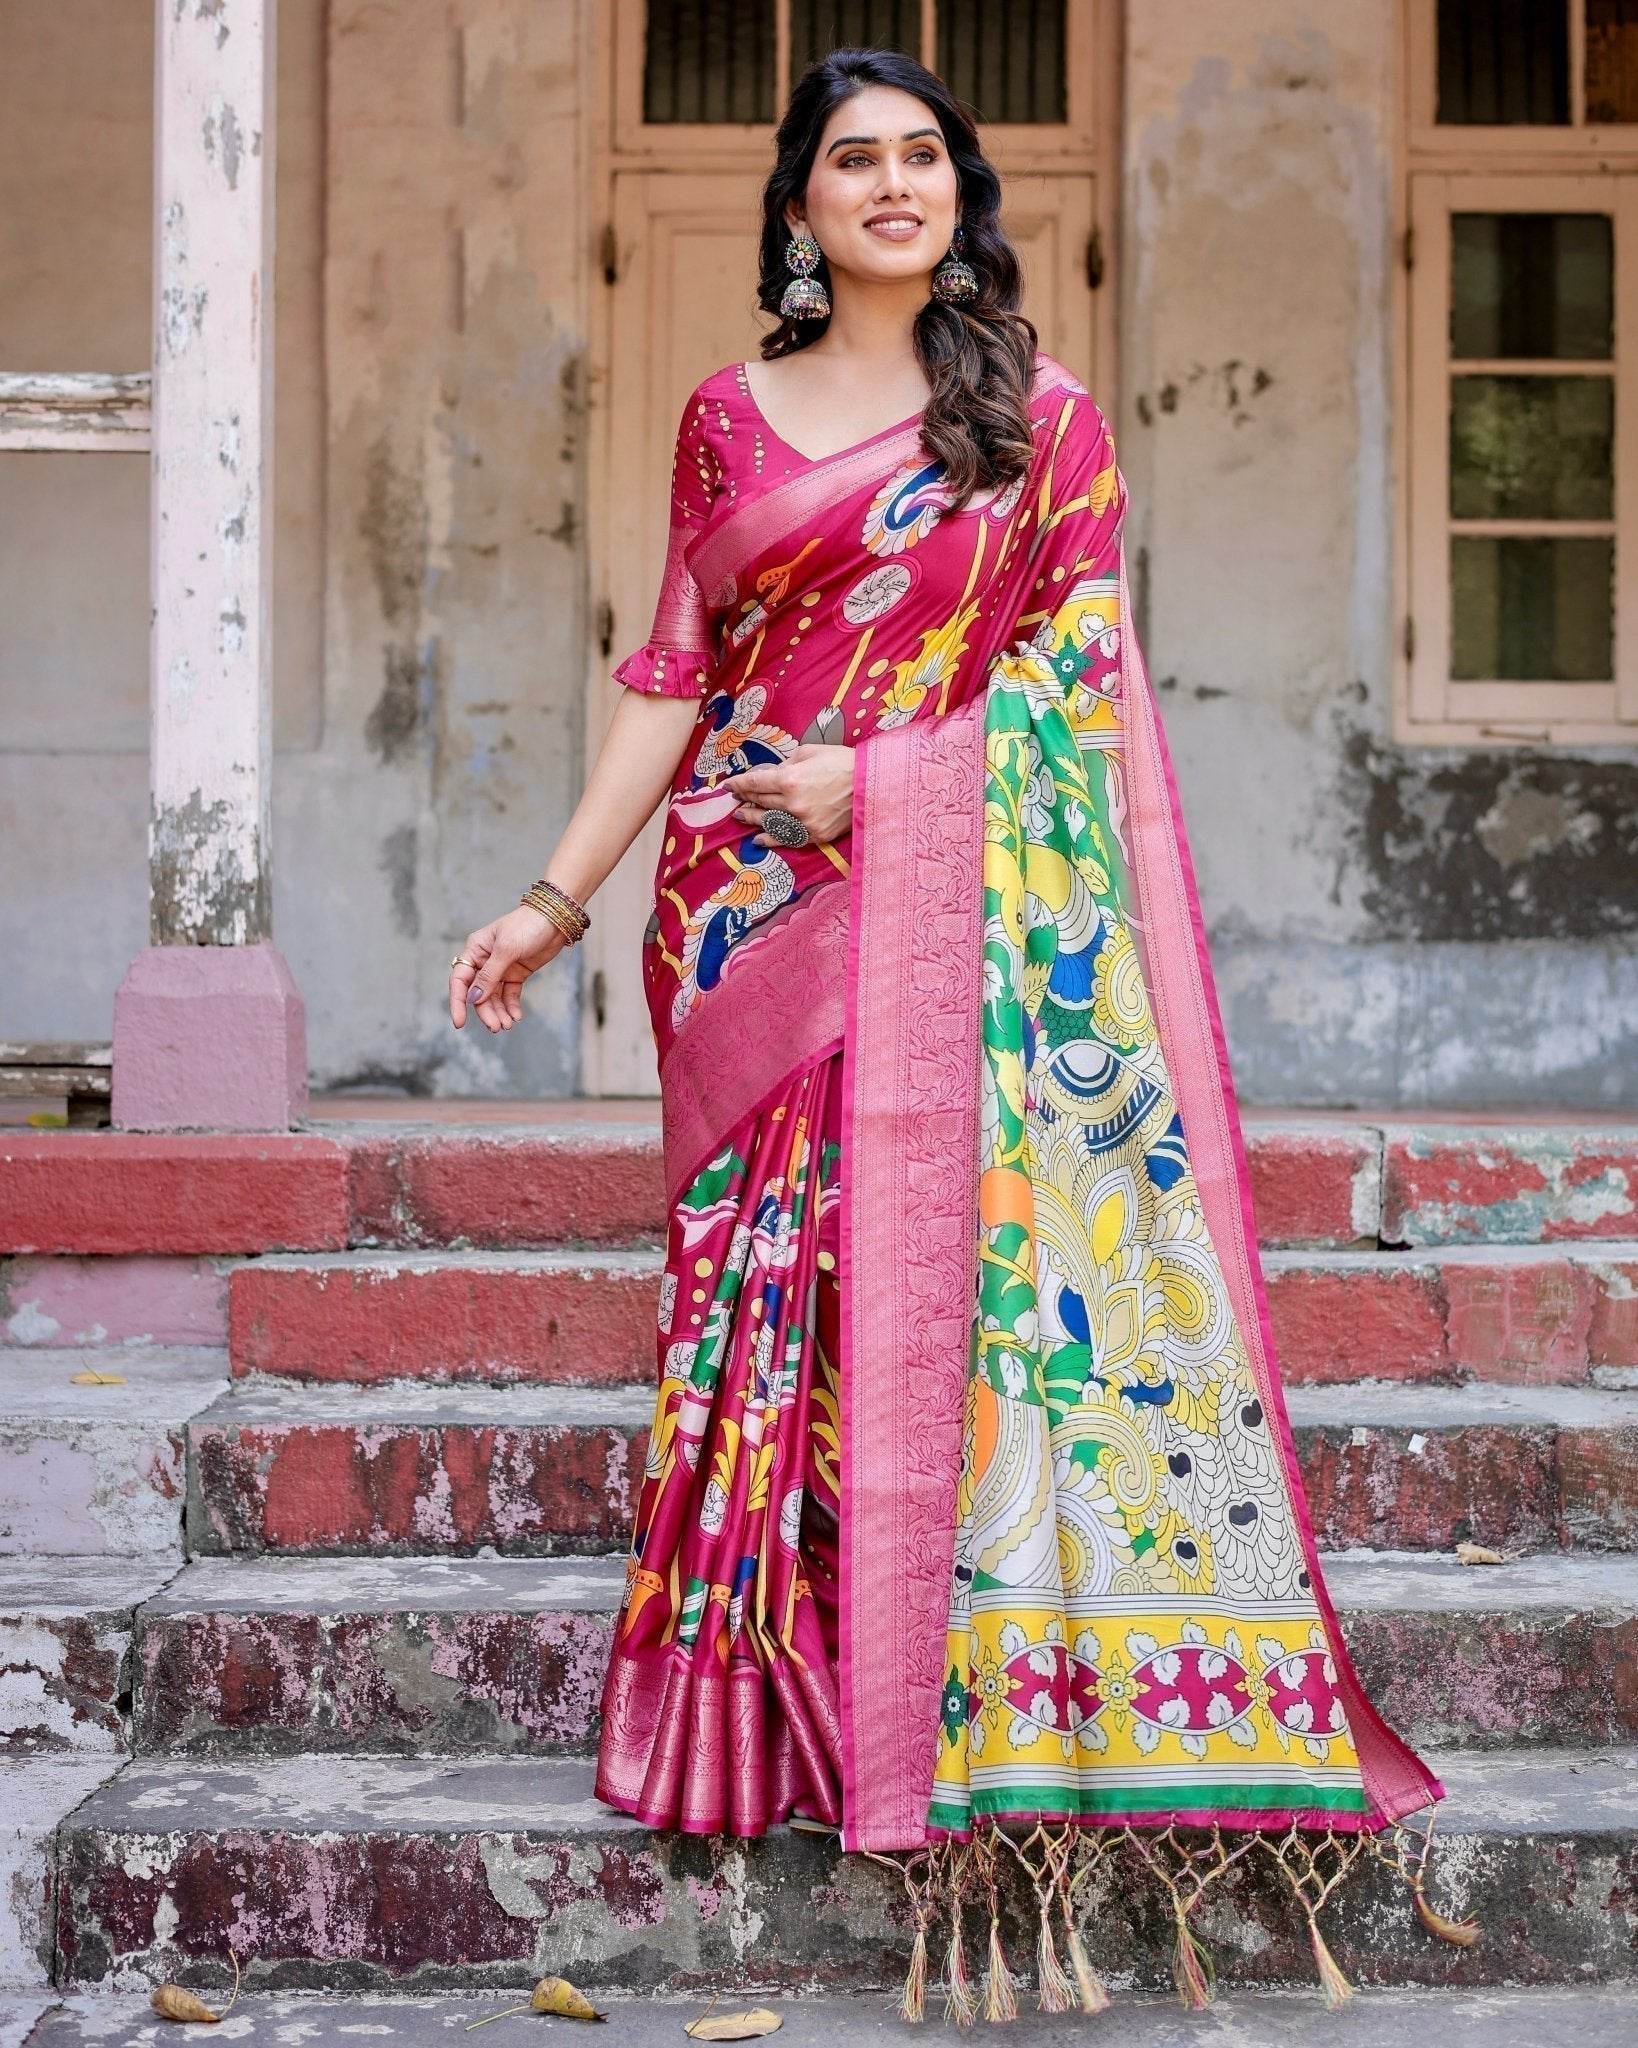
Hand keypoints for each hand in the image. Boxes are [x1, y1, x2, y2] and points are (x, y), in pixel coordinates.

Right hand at [448, 905, 567, 1033]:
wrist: (556, 919)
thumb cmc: (527, 925)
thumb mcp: (506, 949)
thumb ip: (489, 975)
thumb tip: (473, 998)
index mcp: (475, 950)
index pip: (460, 980)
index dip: (458, 1002)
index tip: (459, 1023)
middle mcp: (484, 961)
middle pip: (479, 993)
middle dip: (486, 1011)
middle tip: (496, 1027)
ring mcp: (501, 969)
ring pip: (494, 997)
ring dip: (499, 1012)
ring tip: (507, 1025)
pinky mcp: (517, 974)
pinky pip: (509, 995)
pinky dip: (511, 1007)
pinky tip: (516, 1017)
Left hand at [723, 743, 853, 847]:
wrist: (871, 783)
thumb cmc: (842, 762)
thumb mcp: (810, 752)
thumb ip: (786, 763)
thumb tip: (773, 774)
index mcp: (789, 779)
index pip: (755, 782)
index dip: (739, 784)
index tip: (728, 786)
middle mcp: (792, 803)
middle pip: (760, 802)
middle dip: (745, 799)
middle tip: (735, 800)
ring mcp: (803, 822)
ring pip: (769, 822)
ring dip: (752, 819)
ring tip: (741, 817)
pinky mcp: (815, 834)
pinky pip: (787, 839)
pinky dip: (771, 840)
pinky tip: (758, 840)